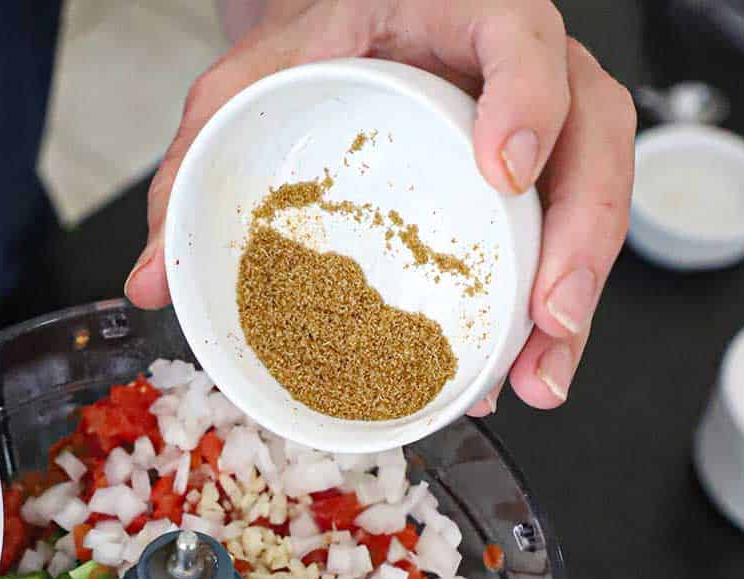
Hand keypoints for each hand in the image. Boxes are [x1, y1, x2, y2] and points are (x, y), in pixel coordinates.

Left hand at [126, 0, 635, 412]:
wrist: (329, 41)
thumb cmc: (300, 52)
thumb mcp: (237, 92)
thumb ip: (189, 169)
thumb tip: (149, 280)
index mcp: (452, 9)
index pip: (520, 31)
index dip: (529, 97)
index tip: (503, 171)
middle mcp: (513, 65)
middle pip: (592, 134)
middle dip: (581, 238)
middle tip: (546, 319)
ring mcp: (535, 121)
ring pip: (593, 195)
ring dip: (576, 296)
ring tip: (537, 377)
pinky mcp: (530, 179)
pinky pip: (561, 233)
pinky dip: (545, 309)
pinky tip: (513, 372)